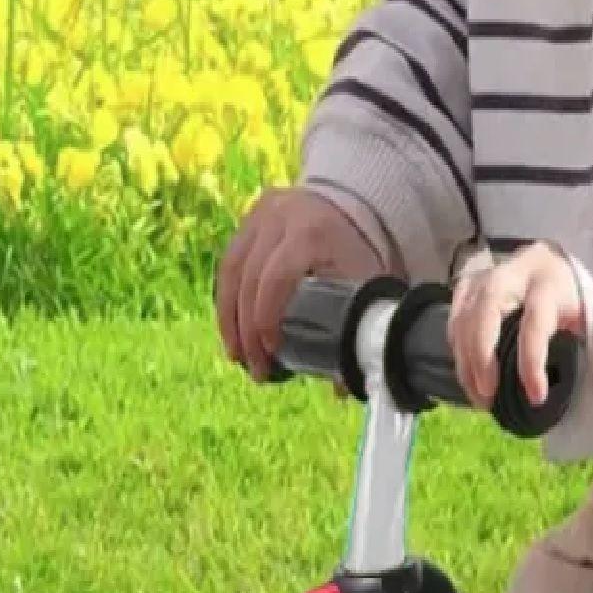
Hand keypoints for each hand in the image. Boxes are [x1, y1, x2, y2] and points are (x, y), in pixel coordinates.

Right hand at [214, 186, 386, 380]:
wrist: (351, 204)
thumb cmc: (359, 251)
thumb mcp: (364, 282)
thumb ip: (356, 327)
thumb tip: (341, 389)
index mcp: (311, 232)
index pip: (276, 278)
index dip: (267, 318)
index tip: (272, 352)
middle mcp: (280, 217)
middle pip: (249, 278)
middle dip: (247, 330)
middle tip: (255, 367)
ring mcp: (259, 216)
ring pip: (231, 271)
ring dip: (229, 319)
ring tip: (236, 355)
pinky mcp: (246, 221)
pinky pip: (228, 264)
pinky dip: (227, 299)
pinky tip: (231, 329)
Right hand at [449, 242, 586, 413]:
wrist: (560, 262)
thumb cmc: (575, 296)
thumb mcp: (588, 316)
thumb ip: (577, 343)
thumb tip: (561, 383)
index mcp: (549, 284)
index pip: (535, 323)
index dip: (532, 362)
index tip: (536, 397)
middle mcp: (514, 274)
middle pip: (486, 311)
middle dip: (481, 356)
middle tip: (487, 394)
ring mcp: (488, 275)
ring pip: (464, 314)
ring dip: (465, 360)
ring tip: (478, 395)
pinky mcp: (471, 282)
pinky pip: (455, 315)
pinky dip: (457, 346)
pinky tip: (466, 371)